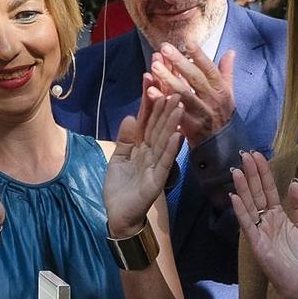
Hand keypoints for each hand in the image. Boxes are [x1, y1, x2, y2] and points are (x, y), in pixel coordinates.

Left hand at [105, 94, 184, 237]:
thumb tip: (131, 117)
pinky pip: (164, 162)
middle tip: (175, 88)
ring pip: (164, 141)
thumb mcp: (118, 158)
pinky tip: (176, 136)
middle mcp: (151, 153)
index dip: (149, 104)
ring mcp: (155, 166)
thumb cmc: (120, 188)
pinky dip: (170, 149)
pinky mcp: (157, 180)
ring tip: (179, 106)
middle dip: (165, 108)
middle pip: (158, 127)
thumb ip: (124, 139)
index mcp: (141, 147)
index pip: (146, 121)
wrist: (118, 215)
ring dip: (172, 124)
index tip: (153, 83)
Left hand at [146, 41, 236, 146]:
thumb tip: (231, 52)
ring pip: (183, 94)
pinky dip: (162, 103)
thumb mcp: (229, 93)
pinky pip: (175, 113)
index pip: (210, 68)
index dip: (199, 55)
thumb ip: (226, 72)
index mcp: (221, 88)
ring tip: (153, 67)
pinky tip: (150, 92)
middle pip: (195, 78)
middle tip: (164, 48)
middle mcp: (213, 99)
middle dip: (179, 62)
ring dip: (168, 80)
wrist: (223, 145)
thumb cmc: (223, 114)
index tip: (187, 41)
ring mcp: (202, 113)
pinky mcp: (191, 127)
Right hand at [229, 151, 297, 298]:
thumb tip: (294, 183)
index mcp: (279, 216)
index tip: (258, 155)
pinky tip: (235, 198)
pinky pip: (248, 225)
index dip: (263, 173)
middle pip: (256, 193)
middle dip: (251, 174)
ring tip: (236, 170)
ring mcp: (260, 232)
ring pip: (249, 206)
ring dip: (242, 188)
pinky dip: (241, 212)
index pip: (269, 190)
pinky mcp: (257, 244)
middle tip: (245, 154)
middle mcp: (267, 221)